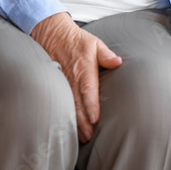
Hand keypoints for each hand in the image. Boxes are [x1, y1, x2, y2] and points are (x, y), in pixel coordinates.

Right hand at [30, 12, 121, 143]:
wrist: (52, 33)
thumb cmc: (77, 40)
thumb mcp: (94, 43)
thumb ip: (106, 55)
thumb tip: (118, 62)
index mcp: (83, 68)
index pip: (88, 89)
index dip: (91, 104)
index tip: (95, 118)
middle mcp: (72, 77)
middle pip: (77, 103)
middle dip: (83, 121)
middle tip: (89, 136)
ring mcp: (62, 82)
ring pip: (69, 105)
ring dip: (75, 122)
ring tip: (81, 137)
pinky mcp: (56, 84)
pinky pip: (61, 101)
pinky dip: (65, 114)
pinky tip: (69, 126)